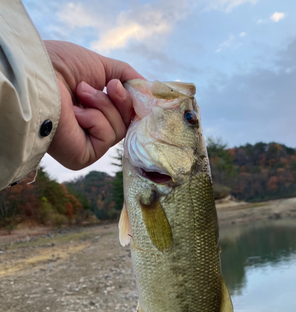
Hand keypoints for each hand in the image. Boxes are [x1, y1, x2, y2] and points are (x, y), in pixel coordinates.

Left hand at [44, 40, 143, 169]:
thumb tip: (151, 90)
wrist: (39, 75)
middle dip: (122, 101)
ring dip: (104, 106)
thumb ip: (127, 77)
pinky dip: (95, 120)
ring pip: (119, 129)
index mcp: (93, 108)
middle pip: (128, 122)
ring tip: (81, 93)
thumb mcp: (102, 65)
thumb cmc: (61, 66)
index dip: (135, 102)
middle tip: (110, 85)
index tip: (143, 91)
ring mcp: (88, 143)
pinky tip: (75, 113)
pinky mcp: (84, 156)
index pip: (126, 112)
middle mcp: (91, 127)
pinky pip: (107, 138)